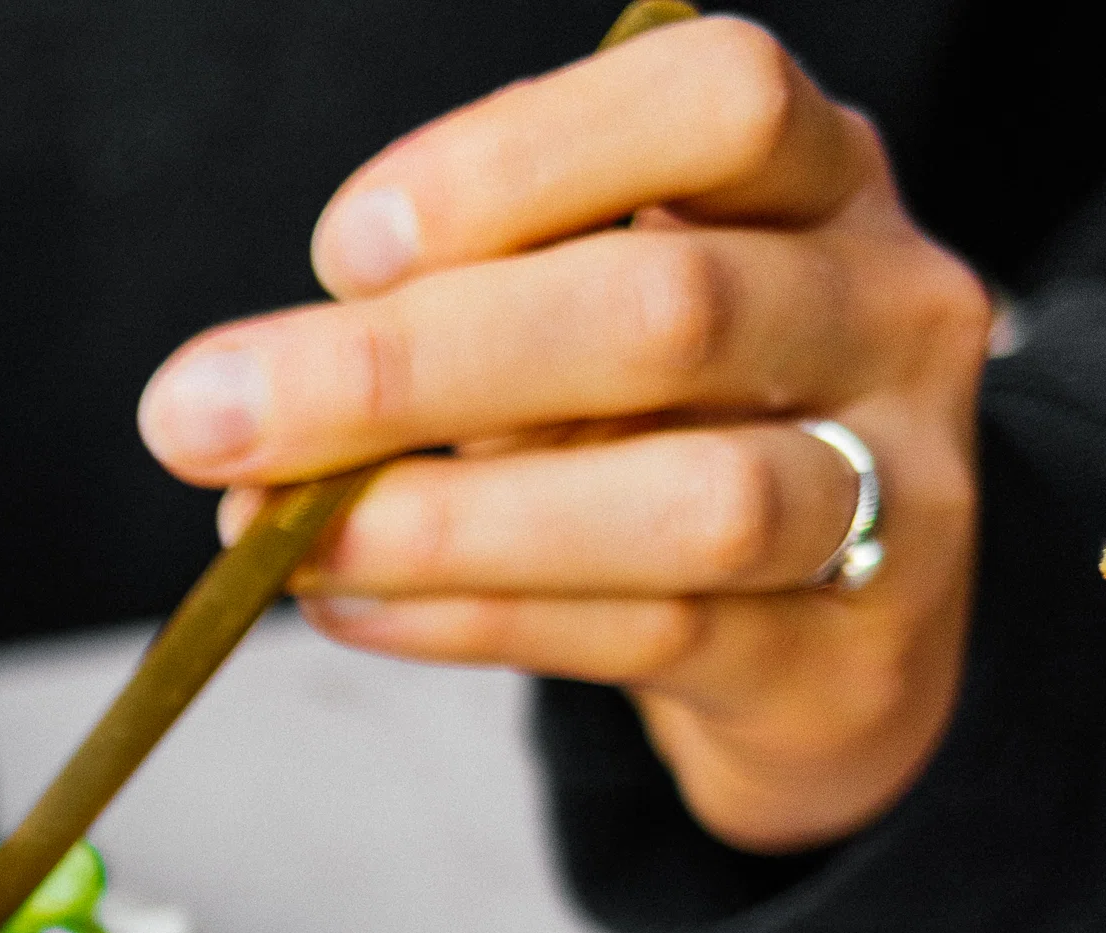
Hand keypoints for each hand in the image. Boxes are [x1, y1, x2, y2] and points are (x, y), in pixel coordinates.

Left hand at [136, 16, 992, 853]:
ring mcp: (898, 488)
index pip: (715, 100)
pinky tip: (346, 606)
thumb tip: (246, 393)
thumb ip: (463, 322)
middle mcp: (884, 311)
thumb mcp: (589, 332)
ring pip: (692, 499)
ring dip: (449, 520)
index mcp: (818, 180)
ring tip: (281, 539)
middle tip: (208, 414)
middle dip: (412, 364)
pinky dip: (471, 619)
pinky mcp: (845, 660)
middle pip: (671, 309)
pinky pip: (649, 634)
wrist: (838, 643)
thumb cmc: (675, 434)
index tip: (342, 248)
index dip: (519, 159)